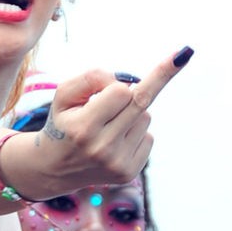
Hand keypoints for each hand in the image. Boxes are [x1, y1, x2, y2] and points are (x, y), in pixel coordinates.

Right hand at [5, 47, 192, 198]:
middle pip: (139, 102)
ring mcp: (118, 164)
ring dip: (131, 114)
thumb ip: (91, 77)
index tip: (177, 57)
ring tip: (106, 127)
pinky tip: (115, 141)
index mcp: (84, 128)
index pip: (121, 92)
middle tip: (162, 68)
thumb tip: (129, 82)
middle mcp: (102, 149)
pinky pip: (148, 137)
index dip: (118, 83)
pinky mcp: (129, 173)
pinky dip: (135, 133)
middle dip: (136, 90)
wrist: (54, 167)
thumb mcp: (64, 94)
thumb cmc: (63, 122)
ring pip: (146, 118)